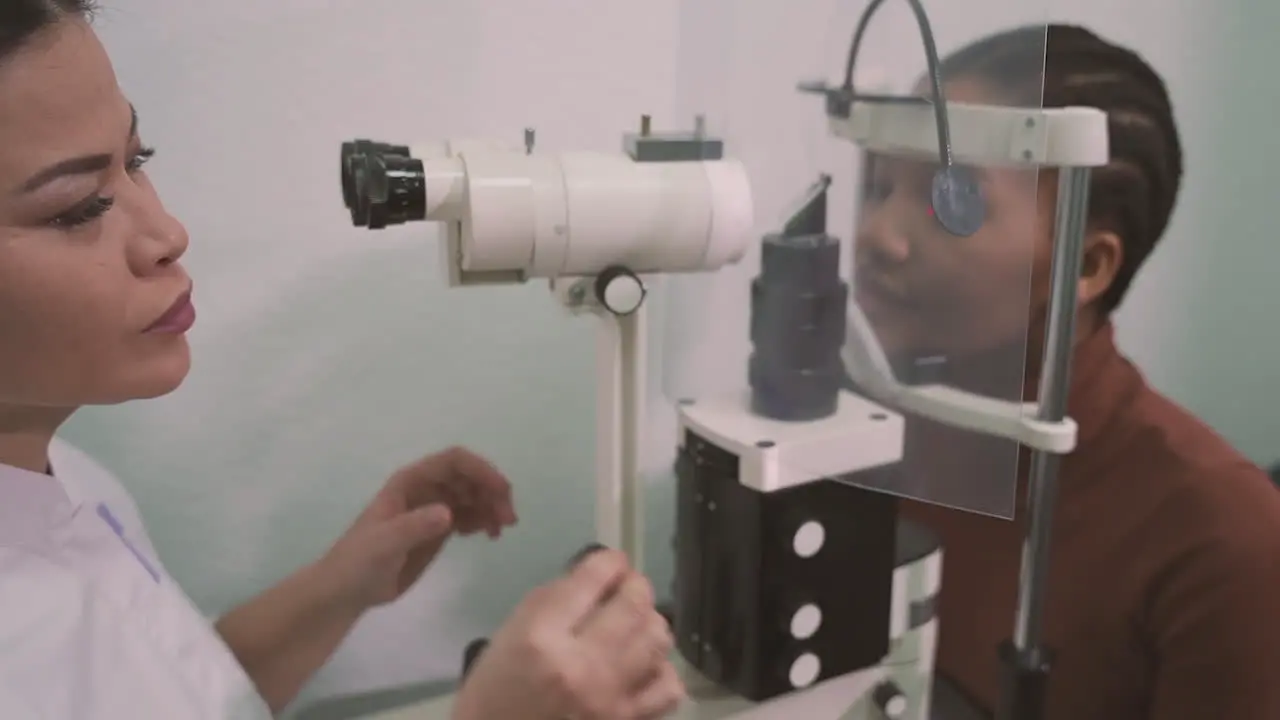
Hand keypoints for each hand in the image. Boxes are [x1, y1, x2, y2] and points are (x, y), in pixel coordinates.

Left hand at [322, 446, 518, 610]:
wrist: (347, 590)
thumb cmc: (359, 561)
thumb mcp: (385, 543)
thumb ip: (415, 526)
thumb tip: (449, 513)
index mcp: (411, 481)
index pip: (453, 462)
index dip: (481, 470)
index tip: (501, 491)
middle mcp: (425, 490)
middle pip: (469, 477)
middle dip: (492, 491)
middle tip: (508, 520)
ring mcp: (432, 509)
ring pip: (473, 495)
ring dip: (492, 506)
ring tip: (501, 530)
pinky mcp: (438, 530)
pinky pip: (469, 515)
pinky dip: (484, 520)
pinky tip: (489, 535)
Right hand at [454, 550, 684, 719]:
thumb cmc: (495, 690)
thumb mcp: (508, 634)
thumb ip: (551, 601)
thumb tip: (596, 577)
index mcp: (541, 637)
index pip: (593, 578)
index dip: (610, 561)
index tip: (612, 562)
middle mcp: (580, 665)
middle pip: (634, 604)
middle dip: (636, 585)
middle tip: (628, 587)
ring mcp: (608, 698)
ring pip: (657, 640)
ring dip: (649, 622)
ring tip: (635, 623)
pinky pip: (667, 687)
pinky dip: (660, 669)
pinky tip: (643, 666)